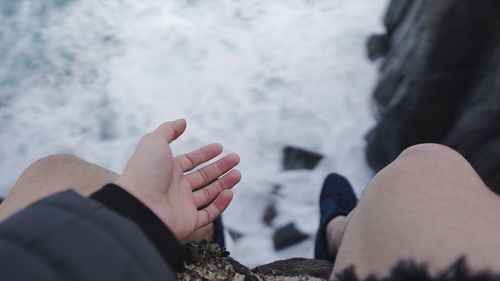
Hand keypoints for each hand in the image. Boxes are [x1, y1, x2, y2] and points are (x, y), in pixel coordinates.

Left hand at [115, 119, 240, 240]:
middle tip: (236, 158)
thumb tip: (183, 121)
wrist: (137, 207)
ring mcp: (182, 205)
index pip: (190, 161)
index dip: (205, 153)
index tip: (220, 147)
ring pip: (209, 194)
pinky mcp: (189, 221)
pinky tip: (229, 192)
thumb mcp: (154, 142)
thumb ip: (168, 130)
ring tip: (238, 174)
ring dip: (225, 183)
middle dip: (220, 167)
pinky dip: (221, 204)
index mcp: (167, 170)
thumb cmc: (144, 173)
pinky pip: (209, 214)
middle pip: (203, 176)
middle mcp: (175, 188)